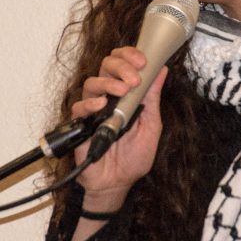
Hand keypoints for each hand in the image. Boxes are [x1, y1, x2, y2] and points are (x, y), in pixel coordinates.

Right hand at [71, 46, 166, 213]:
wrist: (117, 184)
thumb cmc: (133, 158)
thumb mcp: (151, 126)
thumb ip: (152, 99)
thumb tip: (161, 72)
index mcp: (125, 95)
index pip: (122, 64)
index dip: (130, 56)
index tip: (143, 61)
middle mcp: (108, 98)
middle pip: (106, 66)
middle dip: (121, 66)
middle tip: (134, 78)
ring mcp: (93, 110)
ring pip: (92, 82)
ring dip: (108, 82)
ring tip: (122, 91)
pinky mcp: (81, 125)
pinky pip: (79, 107)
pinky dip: (90, 103)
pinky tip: (102, 105)